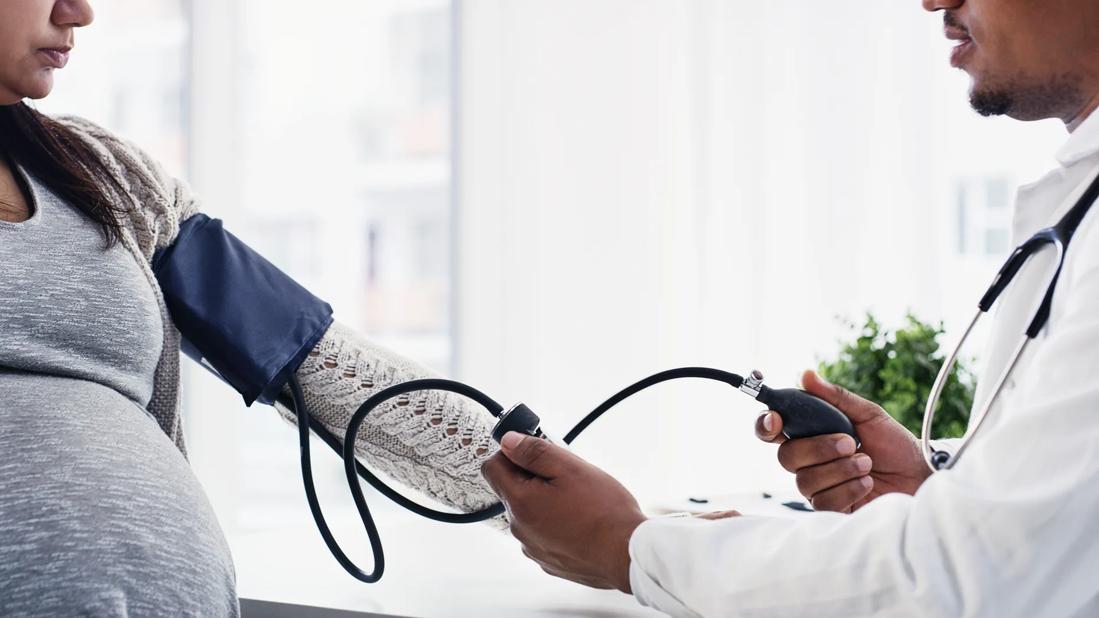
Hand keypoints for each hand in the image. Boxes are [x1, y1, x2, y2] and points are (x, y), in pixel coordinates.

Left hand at [480, 432, 647, 592]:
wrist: (627, 554)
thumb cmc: (604, 512)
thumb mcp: (569, 467)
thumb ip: (534, 452)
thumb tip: (508, 442)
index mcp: (520, 503)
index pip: (492, 468)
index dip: (510, 453)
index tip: (532, 450)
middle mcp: (520, 529)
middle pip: (513, 490)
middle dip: (534, 478)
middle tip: (566, 475)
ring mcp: (534, 548)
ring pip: (530, 513)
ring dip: (546, 502)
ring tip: (579, 501)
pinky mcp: (549, 561)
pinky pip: (544, 534)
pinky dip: (556, 524)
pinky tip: (581, 522)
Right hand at [755, 370, 930, 512]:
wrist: (920, 478)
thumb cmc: (896, 446)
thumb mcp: (869, 414)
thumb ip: (837, 397)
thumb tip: (807, 375)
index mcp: (811, 435)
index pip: (772, 432)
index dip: (765, 424)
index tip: (776, 419)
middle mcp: (809, 462)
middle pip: (787, 456)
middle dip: (819, 448)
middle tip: (850, 443)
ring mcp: (818, 487)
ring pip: (805, 480)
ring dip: (840, 469)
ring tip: (867, 463)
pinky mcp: (831, 509)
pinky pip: (823, 501)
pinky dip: (848, 488)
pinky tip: (866, 483)